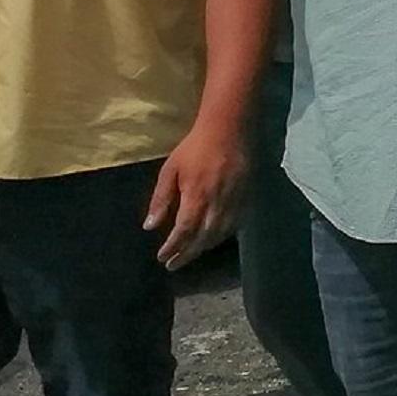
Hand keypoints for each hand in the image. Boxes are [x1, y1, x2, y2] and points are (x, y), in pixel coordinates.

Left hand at [145, 120, 245, 269]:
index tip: (162, 257)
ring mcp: (235, 202)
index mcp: (196, 196)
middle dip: (187, 254)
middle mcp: (217, 204)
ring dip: (204, 248)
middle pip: (202, 238)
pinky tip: (213, 240)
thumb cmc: (194, 148)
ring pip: (220, 234)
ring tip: (190, 254)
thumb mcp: (170, 170)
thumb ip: (161, 199)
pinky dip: (222, 236)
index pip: (184, 231)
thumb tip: (150, 227)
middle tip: (173, 265)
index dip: (173, 247)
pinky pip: (235, 225)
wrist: (229, 130)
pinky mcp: (246, 198)